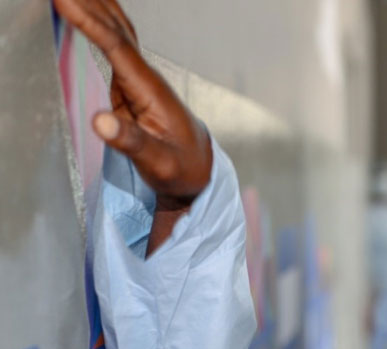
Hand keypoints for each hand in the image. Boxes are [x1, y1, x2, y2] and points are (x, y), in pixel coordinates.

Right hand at [53, 0, 212, 252]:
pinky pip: (114, 45)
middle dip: (91, 5)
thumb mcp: (159, 163)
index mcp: (151, 91)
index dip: (91, 24)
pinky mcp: (132, 85)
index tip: (66, 2)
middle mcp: (146, 78)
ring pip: (117, 33)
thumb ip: (131, 142)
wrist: (199, 172)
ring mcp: (140, 80)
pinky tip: (88, 11)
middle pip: (117, 30)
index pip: (117, 48)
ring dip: (96, 8)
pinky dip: (99, 24)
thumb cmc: (182, 168)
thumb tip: (100, 121)